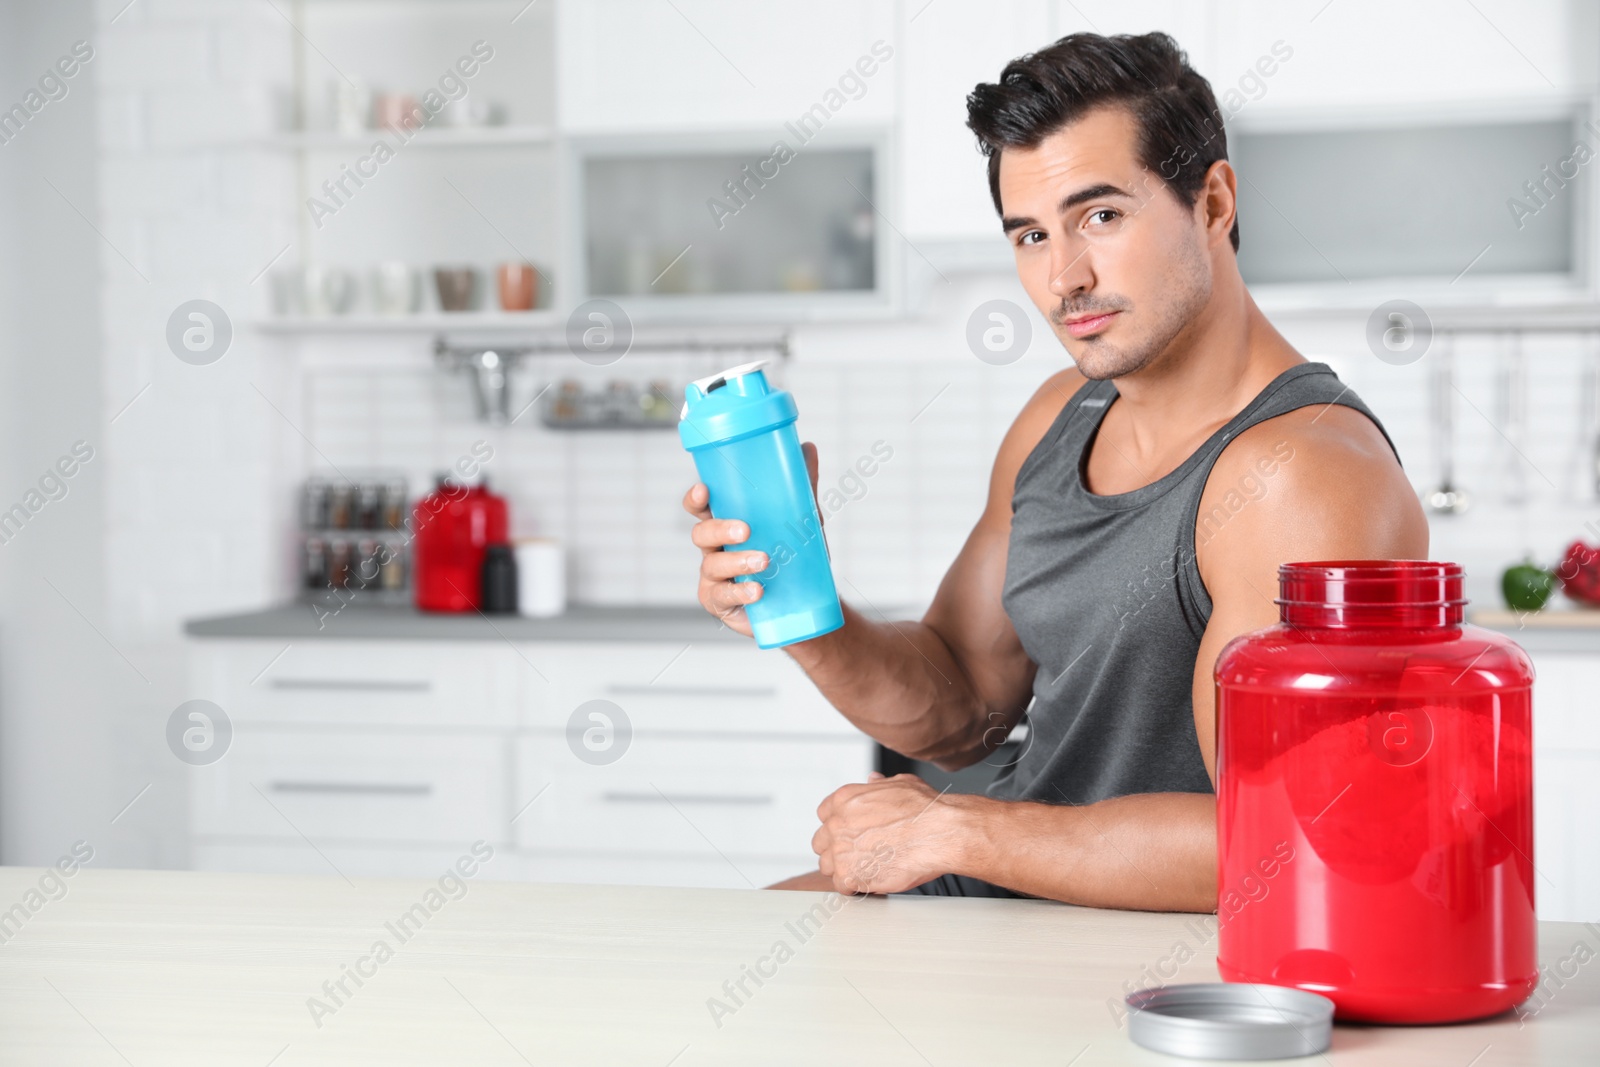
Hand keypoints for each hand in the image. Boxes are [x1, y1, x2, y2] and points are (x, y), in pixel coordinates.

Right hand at [683, 441, 821, 633]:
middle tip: (746, 530)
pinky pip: (723, 596)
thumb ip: (800, 486)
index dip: (696, 499)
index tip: (704, 490)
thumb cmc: (789, 555)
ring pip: (713, 565)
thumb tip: (806, 448)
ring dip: (738, 561)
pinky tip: (758, 591)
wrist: (800, 602)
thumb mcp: (798, 519)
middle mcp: (713, 549)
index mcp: (725, 523)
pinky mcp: (719, 602)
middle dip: (720, 529)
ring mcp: (713, 577)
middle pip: (701, 534)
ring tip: (764, 561)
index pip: (701, 508)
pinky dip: (741, 592)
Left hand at [812, 772, 975, 893]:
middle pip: (822, 842)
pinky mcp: (849, 875)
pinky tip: (871, 882)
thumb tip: (872, 780)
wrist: (939, 832)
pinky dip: (855, 888)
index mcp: (844, 799)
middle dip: (838, 849)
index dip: (839, 827)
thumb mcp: (900, 783)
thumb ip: (879, 784)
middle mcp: (837, 823)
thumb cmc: (926, 810)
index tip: (850, 834)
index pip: (825, 815)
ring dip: (844, 869)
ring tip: (866, 871)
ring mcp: (841, 850)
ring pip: (828, 866)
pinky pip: (841, 886)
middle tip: (859, 855)